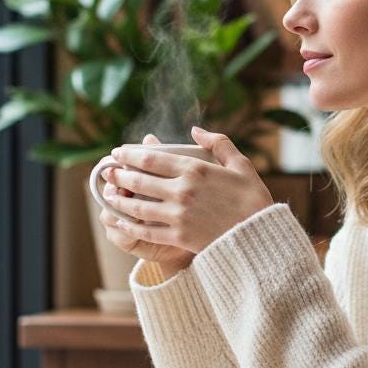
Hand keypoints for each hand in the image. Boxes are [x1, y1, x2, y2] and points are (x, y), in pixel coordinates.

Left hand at [103, 125, 274, 255]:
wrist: (259, 237)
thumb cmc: (253, 200)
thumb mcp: (241, 165)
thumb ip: (218, 143)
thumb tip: (195, 130)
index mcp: (196, 169)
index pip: (152, 158)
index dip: (130, 154)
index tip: (118, 152)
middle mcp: (182, 190)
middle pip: (140, 180)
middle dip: (119, 174)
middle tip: (108, 170)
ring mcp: (178, 215)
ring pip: (137, 205)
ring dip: (119, 198)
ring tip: (109, 193)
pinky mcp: (178, 236)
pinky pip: (145, 229)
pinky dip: (129, 224)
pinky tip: (120, 220)